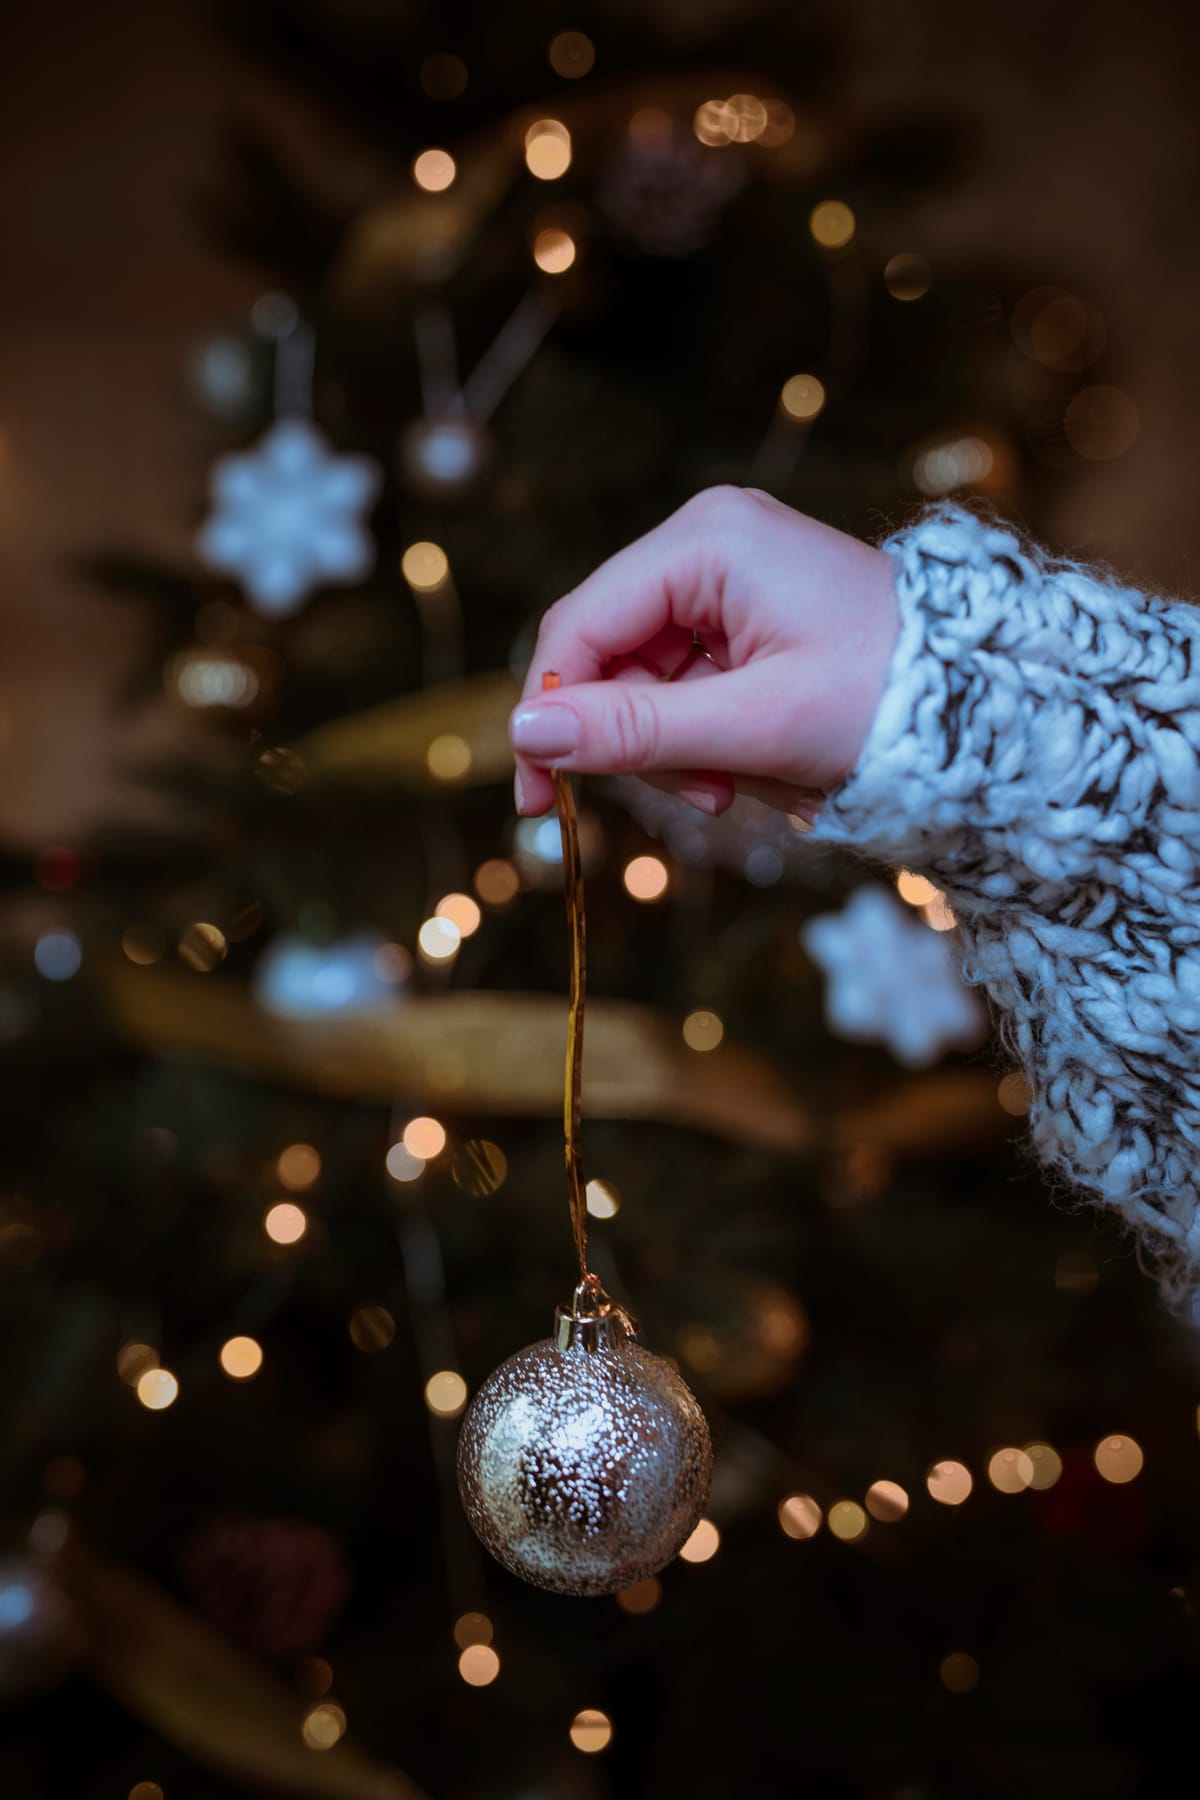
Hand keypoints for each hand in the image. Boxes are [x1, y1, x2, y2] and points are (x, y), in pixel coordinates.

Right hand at [508, 485, 899, 818]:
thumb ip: (634, 731)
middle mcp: (709, 541)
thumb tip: (526, 734)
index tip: (538, 800)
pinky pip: (690, 682)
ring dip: (678, 747)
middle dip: (639, 738)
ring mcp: (730, 575)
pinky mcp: (749, 613)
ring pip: (648, 678)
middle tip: (701, 798)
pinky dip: (707, 735)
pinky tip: (751, 766)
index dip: (550, 714)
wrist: (988, 704)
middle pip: (611, 654)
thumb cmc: (887, 700)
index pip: (580, 627)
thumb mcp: (753, 726)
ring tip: (739, 786)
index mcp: (705, 541)